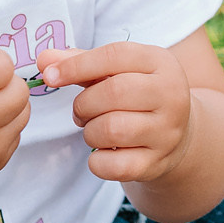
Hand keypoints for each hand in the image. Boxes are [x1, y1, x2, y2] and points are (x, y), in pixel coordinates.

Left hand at [37, 41, 193, 184]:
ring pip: (112, 130)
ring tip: (94, 130)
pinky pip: (113, 166)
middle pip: (113, 93)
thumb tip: (43, 60)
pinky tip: (103, 153)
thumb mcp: (117, 71)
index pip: (115, 56)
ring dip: (90, 132)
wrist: (180, 136)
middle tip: (81, 111)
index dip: (76, 65)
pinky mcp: (157, 164)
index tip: (50, 76)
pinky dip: (96, 161)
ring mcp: (167, 132)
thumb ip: (80, 62)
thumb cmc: (137, 95)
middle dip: (84, 104)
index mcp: (161, 63)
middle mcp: (172, 96)